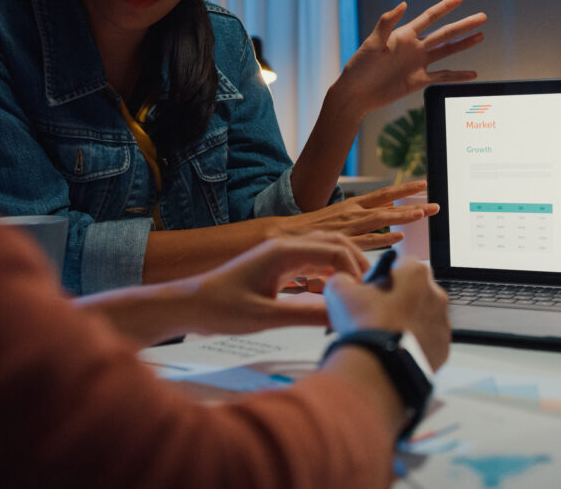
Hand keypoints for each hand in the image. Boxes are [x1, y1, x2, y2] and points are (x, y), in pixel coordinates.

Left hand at [183, 232, 369, 334]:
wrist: (190, 305)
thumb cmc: (220, 308)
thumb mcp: (267, 317)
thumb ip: (307, 316)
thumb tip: (343, 317)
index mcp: (284, 251)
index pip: (335, 250)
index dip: (354, 270)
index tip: (362, 295)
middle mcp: (286, 246)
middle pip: (335, 243)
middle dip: (356, 263)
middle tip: (369, 290)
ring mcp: (282, 254)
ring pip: (326, 251)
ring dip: (344, 267)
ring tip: (357, 293)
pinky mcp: (279, 266)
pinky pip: (313, 263)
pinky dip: (330, 274)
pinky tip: (335, 293)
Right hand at [269, 180, 438, 249]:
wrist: (284, 237)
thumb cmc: (312, 230)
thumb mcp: (338, 218)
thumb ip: (360, 219)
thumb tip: (382, 219)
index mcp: (352, 205)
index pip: (383, 195)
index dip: (404, 190)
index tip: (423, 185)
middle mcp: (352, 212)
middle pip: (388, 204)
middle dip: (413, 203)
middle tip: (435, 205)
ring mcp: (348, 226)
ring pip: (380, 219)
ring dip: (402, 216)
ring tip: (422, 214)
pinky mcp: (342, 241)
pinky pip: (367, 240)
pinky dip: (383, 238)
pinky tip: (399, 238)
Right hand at [323, 257, 450, 370]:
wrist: (379, 365)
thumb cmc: (365, 324)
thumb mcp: (340, 292)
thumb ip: (342, 280)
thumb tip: (343, 282)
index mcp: (416, 273)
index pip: (402, 263)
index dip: (384, 276)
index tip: (373, 289)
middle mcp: (436, 294)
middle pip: (415, 290)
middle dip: (399, 298)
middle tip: (377, 314)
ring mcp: (442, 321)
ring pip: (423, 316)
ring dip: (408, 321)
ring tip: (386, 334)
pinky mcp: (443, 346)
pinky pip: (429, 339)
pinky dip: (415, 342)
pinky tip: (396, 348)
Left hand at [336, 0, 486, 113]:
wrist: (356, 94)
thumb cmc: (359, 67)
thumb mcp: (372, 44)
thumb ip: (387, 24)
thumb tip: (403, 4)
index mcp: (404, 35)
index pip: (430, 17)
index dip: (445, 7)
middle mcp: (414, 47)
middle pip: (445, 33)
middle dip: (464, 25)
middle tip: (482, 16)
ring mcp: (418, 64)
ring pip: (447, 51)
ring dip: (464, 44)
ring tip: (481, 35)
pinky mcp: (419, 81)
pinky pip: (443, 76)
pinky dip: (458, 75)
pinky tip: (472, 73)